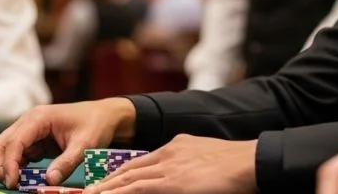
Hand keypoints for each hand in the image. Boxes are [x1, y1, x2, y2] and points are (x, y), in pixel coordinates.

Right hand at [0, 98, 136, 189]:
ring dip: (7, 167)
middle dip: (1, 166)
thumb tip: (49, 181)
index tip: (14, 184)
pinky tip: (26, 178)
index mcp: (39, 118)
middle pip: (1, 144)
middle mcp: (29, 121)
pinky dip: (17, 167)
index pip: (14, 142)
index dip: (9, 164)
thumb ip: (67, 162)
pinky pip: (18, 154)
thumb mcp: (85, 144)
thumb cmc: (96, 125)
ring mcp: (30, 129)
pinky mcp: (34, 139)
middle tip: (12, 186)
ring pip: (6, 149)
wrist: (105, 116)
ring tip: (19, 184)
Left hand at [84, 135, 256, 193]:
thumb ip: (190, 168)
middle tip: (87, 192)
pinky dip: (119, 193)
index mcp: (178, 146)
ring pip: (129, 180)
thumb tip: (184, 180)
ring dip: (107, 190)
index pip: (142, 163)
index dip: (121, 174)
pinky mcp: (173, 182)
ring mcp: (170, 167)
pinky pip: (138, 188)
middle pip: (130, 170)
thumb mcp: (207, 161)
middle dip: (106, 183)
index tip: (106, 184)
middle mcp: (170, 153)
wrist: (250, 161)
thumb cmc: (236, 165)